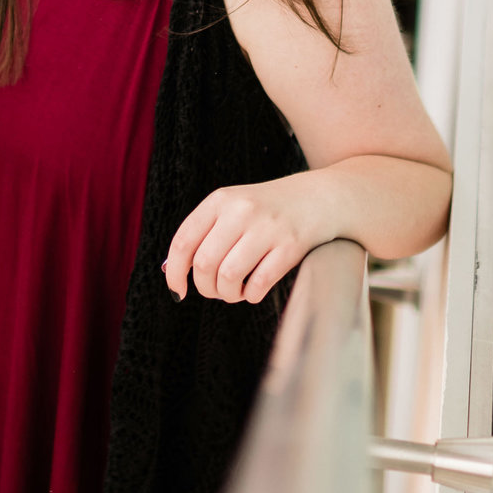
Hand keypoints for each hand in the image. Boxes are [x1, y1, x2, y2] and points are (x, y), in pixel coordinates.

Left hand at [164, 178, 321, 303]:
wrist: (320, 197)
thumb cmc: (268, 209)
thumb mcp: (233, 208)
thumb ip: (204, 233)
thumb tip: (172, 272)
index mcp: (220, 200)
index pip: (183, 242)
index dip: (175, 273)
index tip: (177, 291)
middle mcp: (241, 211)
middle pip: (204, 264)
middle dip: (205, 288)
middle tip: (215, 291)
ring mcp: (268, 227)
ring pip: (228, 276)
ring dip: (228, 295)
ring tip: (234, 292)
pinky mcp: (291, 245)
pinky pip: (259, 284)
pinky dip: (251, 295)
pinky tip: (253, 290)